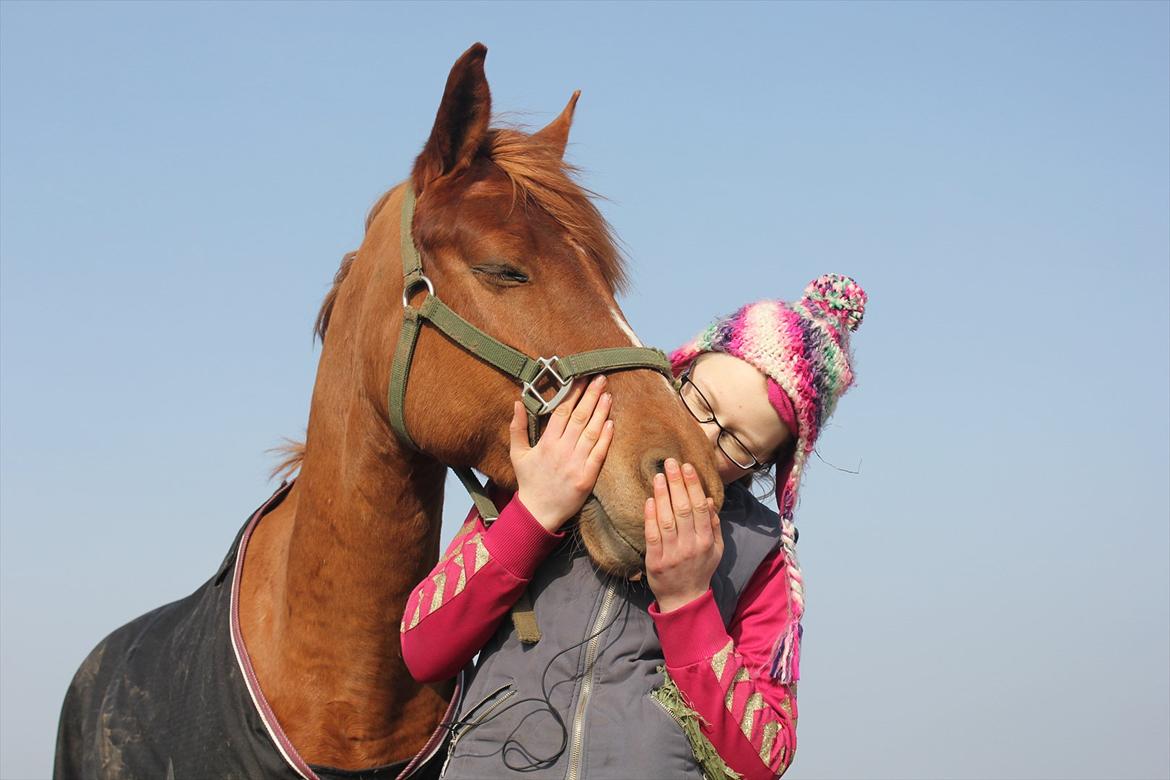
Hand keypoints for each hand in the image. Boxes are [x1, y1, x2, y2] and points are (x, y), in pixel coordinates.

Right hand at [512, 375, 614, 532]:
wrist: (538, 512)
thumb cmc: (529, 481)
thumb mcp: (517, 454)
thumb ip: (517, 427)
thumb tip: (518, 402)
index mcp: (546, 443)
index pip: (562, 412)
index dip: (572, 394)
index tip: (581, 378)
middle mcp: (562, 450)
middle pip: (580, 417)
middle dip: (591, 396)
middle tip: (600, 378)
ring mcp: (576, 464)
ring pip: (592, 432)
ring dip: (601, 412)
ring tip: (608, 395)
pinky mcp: (587, 478)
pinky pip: (599, 454)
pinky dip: (606, 438)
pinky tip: (611, 423)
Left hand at [644, 458, 723, 612]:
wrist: (684, 599)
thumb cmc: (700, 569)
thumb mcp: (716, 549)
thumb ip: (713, 525)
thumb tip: (709, 500)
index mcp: (706, 541)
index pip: (700, 507)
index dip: (693, 485)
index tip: (687, 466)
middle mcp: (691, 545)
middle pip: (684, 509)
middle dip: (677, 483)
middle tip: (670, 462)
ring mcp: (672, 553)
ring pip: (667, 519)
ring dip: (663, 495)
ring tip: (659, 476)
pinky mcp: (655, 561)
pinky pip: (652, 535)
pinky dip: (650, 517)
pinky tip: (649, 500)